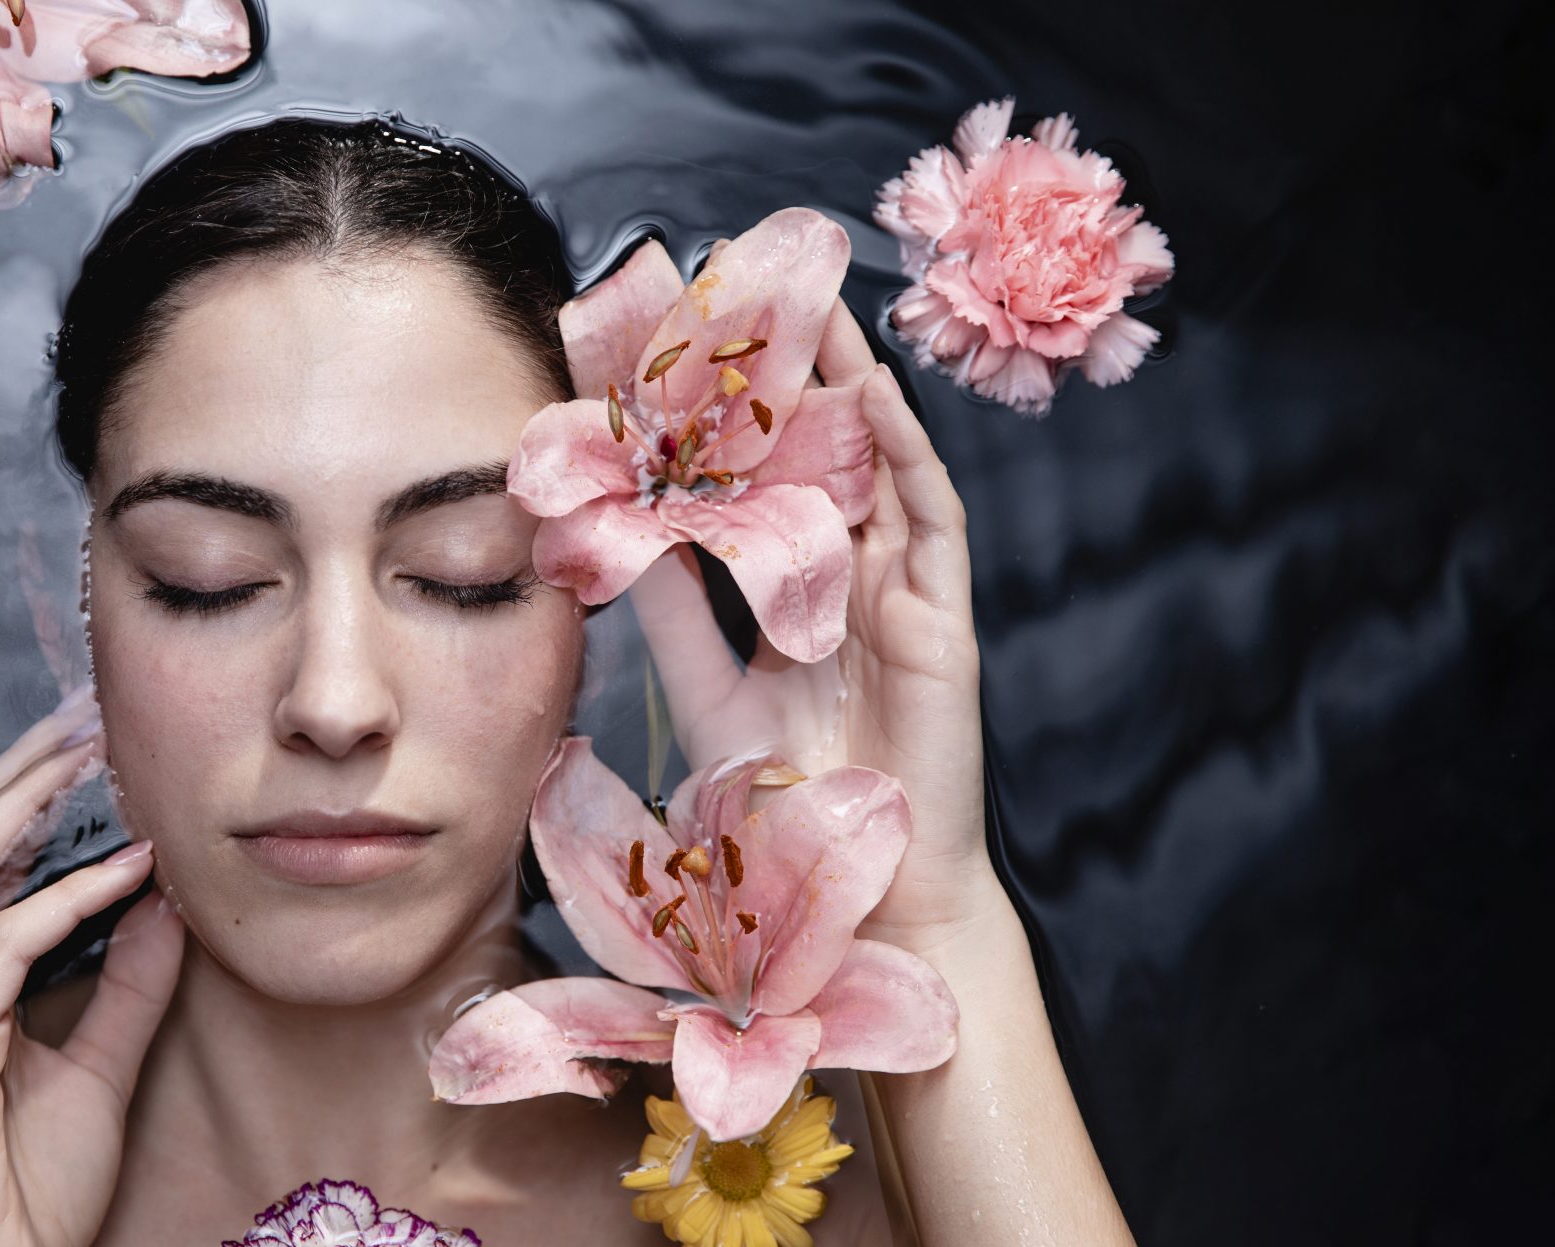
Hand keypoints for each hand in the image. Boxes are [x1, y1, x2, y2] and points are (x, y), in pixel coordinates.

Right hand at [0, 690, 183, 1246]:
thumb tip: (168, 902)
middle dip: (24, 767)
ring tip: (102, 752)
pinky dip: (69, 896)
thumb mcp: (100, 1064)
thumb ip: (128, 983)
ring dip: (34, 801)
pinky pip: (2, 942)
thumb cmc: (34, 1189)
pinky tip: (133, 869)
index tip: (95, 736)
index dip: (27, 789)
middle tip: (93, 709)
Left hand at [632, 301, 998, 943]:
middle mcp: (846, 586)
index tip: (677, 354)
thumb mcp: (705, 697)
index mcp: (787, 602)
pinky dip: (905, 454)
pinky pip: (930, 518)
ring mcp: (898, 598)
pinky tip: (874, 394)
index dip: (723, 426)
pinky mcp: (943, 619)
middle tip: (749, 292)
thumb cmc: (786, 819)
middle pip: (818, 458)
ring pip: (875, 469)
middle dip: (788, 378)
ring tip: (815, 308)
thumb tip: (611, 539)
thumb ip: (674, 617)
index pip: (755, 489)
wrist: (860, 906)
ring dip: (849, 389)